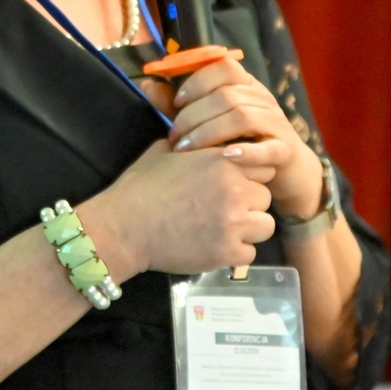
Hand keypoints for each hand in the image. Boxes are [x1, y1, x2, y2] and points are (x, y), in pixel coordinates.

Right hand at [79, 140, 275, 275]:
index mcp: (223, 161)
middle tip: (224, 209)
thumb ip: (192, 144)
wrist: (124, 226)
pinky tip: (213, 246)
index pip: (262, 165)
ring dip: (248, 229)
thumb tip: (198, 135)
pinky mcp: (228, 251)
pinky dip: (234, 253)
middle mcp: (235, 189)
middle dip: (248, 203)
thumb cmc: (140, 186)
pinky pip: (249, 254)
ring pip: (264, 226)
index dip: (249, 175)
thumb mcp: (165, 151)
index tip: (233, 184)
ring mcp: (234, 222)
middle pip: (265, 196)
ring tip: (222, 229)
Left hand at [168, 58, 323, 219]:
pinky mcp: (284, 150)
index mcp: (245, 85)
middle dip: (193, 115)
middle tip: (174, 137)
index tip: (177, 101)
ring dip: (208, 132)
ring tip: (186, 149)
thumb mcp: (208, 120)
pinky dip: (246, 151)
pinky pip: (268, 147)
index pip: (224, 66)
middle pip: (226, 95)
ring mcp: (275, 123)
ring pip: (242, 116)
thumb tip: (147, 83)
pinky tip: (225, 156)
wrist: (285, 169)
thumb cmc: (241, 141)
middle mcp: (262, 99)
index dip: (198, 80)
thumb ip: (179, 104)